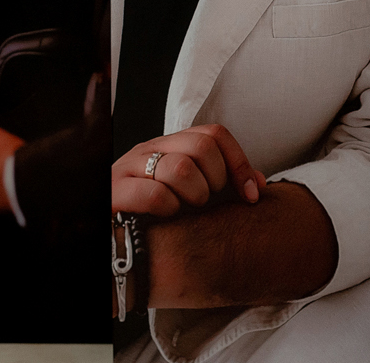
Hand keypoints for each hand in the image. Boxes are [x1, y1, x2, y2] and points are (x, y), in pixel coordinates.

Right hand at [112, 124, 264, 217]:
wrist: (110, 236)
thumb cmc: (153, 216)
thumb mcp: (187, 196)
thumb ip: (221, 188)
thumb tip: (258, 185)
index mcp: (169, 146)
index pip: (214, 134)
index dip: (239, 163)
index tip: (250, 195)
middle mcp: (150, 149)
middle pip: (202, 147)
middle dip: (215, 182)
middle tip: (205, 203)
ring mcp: (130, 167)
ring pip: (181, 168)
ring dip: (194, 197)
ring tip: (184, 210)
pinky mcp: (116, 191)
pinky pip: (156, 194)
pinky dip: (169, 209)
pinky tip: (166, 218)